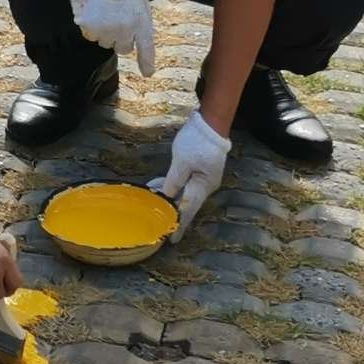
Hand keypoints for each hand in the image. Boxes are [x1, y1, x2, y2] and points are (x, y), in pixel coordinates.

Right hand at [61, 0, 154, 75]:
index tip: (147, 73)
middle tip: (116, 21)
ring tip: (103, 11)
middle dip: (121, 39)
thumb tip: (138, 33)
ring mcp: (106, 31)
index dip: (147, 62)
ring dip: (105, 33)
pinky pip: (92, 36)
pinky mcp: (89, 29)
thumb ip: (140, 16)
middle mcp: (124, 29)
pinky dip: (92, 27)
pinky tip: (93, 11)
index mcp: (140, 20)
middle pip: (123, 48)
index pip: (146, 46)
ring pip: (106, 42)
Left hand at [150, 109, 230, 232]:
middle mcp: (205, 186)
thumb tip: (166, 197)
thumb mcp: (181, 162)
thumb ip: (173, 181)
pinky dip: (172, 186)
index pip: (188, 210)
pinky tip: (158, 185)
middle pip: (187, 204)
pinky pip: (185, 183)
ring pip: (184, 193)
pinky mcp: (201, 170)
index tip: (171, 240)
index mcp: (202, 186)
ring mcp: (204, 178)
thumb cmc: (197, 141)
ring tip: (152, 203)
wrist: (211, 123)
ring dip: (169, 199)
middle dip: (172, 214)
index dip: (179, 225)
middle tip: (159, 225)